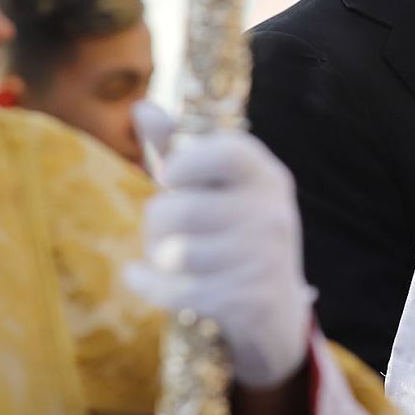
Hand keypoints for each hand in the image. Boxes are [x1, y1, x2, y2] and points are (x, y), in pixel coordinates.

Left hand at [124, 124, 314, 387]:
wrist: (275, 307)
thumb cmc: (233, 232)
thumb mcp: (215, 188)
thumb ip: (177, 147)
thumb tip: (142, 107)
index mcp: (266, 176)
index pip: (228, 152)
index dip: (187, 161)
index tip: (169, 176)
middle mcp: (272, 214)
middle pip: (179, 209)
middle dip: (156, 223)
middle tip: (163, 230)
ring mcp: (264, 259)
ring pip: (174, 252)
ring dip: (157, 256)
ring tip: (168, 256)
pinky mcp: (248, 298)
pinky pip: (175, 289)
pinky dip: (147, 284)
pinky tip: (139, 277)